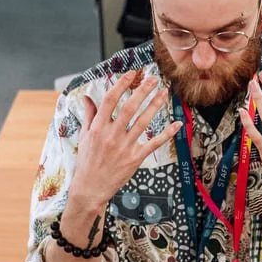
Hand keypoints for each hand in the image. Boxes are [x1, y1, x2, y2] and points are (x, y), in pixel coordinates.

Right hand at [68, 72, 179, 219]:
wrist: (90, 188)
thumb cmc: (87, 162)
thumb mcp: (84, 136)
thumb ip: (88, 115)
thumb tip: (87, 97)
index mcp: (97, 128)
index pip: (110, 100)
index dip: (121, 84)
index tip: (131, 73)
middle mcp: (111, 135)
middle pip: (129, 107)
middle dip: (142, 91)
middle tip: (153, 78)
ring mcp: (124, 147)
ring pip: (143, 122)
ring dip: (155, 106)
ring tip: (164, 93)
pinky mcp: (135, 158)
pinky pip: (153, 143)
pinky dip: (166, 133)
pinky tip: (176, 124)